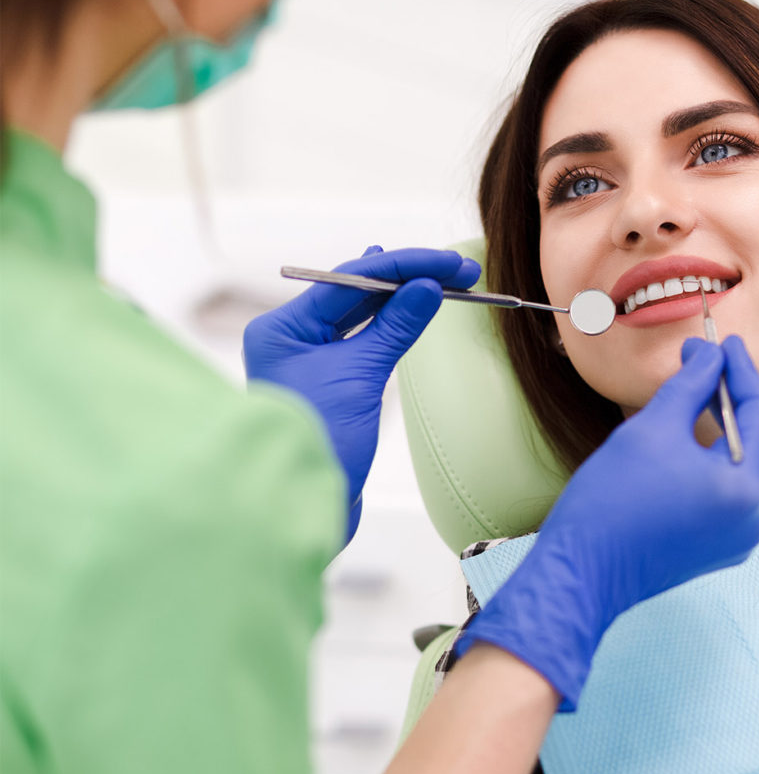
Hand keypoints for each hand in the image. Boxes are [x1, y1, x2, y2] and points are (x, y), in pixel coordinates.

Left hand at [244, 246, 479, 541]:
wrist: (304, 509)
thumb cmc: (317, 444)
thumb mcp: (359, 377)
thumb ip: (394, 327)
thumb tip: (428, 287)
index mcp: (282, 328)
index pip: (350, 279)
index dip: (404, 266)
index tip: (448, 264)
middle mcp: (291, 337)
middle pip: (357, 292)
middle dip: (410, 278)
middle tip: (460, 270)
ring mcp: (310, 360)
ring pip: (362, 314)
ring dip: (404, 297)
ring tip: (446, 278)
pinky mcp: (331, 384)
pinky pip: (365, 340)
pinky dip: (392, 323)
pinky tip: (408, 302)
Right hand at [458, 336, 758, 708]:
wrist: (582, 571)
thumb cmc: (611, 501)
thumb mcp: (651, 429)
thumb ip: (690, 385)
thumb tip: (709, 355)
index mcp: (745, 487)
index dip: (740, 370)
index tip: (720, 343)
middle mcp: (754, 517)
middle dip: (740, 398)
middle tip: (711, 365)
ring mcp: (739, 538)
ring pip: (753, 468)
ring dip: (733, 429)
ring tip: (705, 398)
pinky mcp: (719, 549)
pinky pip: (735, 494)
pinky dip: (723, 461)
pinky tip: (698, 442)